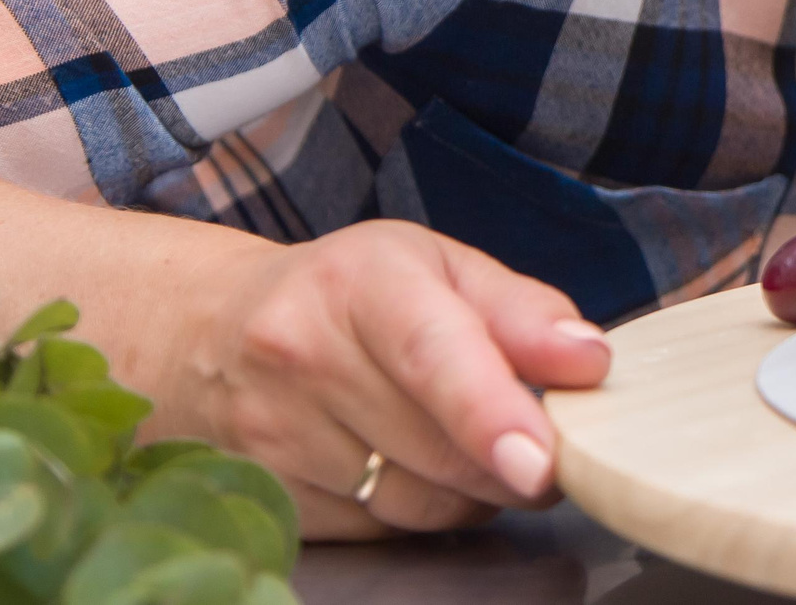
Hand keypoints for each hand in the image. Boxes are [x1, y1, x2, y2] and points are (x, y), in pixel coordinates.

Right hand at [165, 220, 611, 539]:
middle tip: (546, 444)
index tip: (540, 459)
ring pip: (414, 500)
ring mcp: (272, 436)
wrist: (206, 336)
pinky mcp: (267, 497)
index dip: (491, 413)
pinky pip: (379, 528)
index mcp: (358, 283)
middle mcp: (300, 357)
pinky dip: (418, 507)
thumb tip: (589, 360)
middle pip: (437, 447)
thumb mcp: (439, 267)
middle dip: (510, 460)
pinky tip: (409, 463)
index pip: (432, 356)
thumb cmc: (350, 294)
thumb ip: (524, 311)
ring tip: (470, 441)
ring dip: (469, 488)